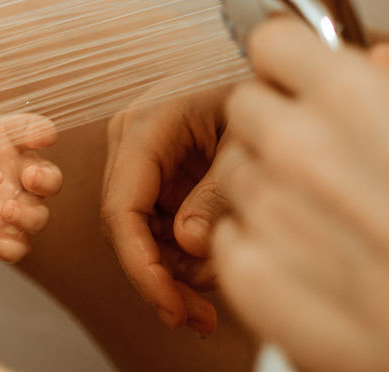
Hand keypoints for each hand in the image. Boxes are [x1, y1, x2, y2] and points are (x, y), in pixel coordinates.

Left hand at [0, 73, 62, 262]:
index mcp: (8, 140)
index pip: (36, 130)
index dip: (42, 132)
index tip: (39, 135)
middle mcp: (17, 173)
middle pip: (50, 177)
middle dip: (45, 178)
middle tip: (29, 176)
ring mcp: (13, 206)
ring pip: (39, 214)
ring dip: (29, 214)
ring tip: (6, 211)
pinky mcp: (2, 235)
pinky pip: (18, 245)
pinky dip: (9, 244)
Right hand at [102, 80, 242, 334]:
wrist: (266, 69)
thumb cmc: (257, 88)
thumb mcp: (246, 139)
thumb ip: (217, 192)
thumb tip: (189, 245)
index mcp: (146, 125)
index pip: (122, 207)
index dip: (141, 266)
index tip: (170, 305)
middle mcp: (131, 140)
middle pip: (126, 227)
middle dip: (158, 278)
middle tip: (199, 318)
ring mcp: (140, 157)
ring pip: (138, 232)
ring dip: (169, 273)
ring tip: (210, 303)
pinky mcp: (156, 172)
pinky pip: (155, 224)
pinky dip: (176, 256)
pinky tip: (207, 276)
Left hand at [213, 17, 388, 371]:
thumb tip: (376, 62)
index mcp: (355, 97)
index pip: (271, 41)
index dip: (288, 65)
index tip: (298, 81)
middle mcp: (300, 146)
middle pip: (243, 106)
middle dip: (273, 127)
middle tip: (322, 164)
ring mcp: (271, 211)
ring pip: (230, 171)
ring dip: (265, 189)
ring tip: (330, 223)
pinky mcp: (251, 276)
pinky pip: (226, 237)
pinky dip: (257, 249)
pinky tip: (313, 265)